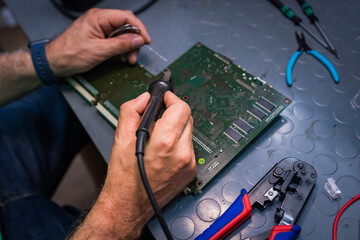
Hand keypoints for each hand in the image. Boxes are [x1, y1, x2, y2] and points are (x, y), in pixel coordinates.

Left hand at [46, 8, 150, 76]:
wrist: (55, 62)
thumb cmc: (69, 54)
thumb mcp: (100, 51)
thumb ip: (121, 44)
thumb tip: (138, 39)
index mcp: (99, 18)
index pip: (126, 17)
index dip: (139, 29)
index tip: (145, 40)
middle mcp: (100, 20)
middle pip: (126, 27)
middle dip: (133, 42)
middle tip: (133, 56)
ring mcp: (100, 29)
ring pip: (122, 35)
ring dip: (127, 47)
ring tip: (127, 59)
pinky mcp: (99, 37)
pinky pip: (115, 40)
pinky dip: (120, 49)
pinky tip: (120, 57)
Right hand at [72, 92, 195, 238]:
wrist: (129, 205)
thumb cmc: (124, 177)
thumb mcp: (120, 138)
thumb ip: (131, 110)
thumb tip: (144, 99)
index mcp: (166, 142)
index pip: (181, 107)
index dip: (171, 98)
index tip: (164, 98)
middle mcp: (182, 153)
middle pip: (188, 117)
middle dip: (173, 112)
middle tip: (158, 116)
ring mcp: (189, 163)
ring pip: (189, 132)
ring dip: (176, 128)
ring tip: (158, 137)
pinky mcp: (191, 171)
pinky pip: (189, 147)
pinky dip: (178, 143)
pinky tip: (164, 150)